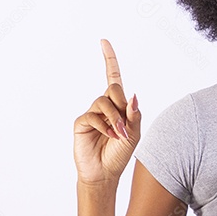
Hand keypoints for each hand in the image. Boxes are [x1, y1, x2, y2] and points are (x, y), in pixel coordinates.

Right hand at [73, 39, 141, 185]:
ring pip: (103, 101)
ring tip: (119, 135)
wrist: (105, 173)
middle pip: (113, 87)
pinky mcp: (81, 123)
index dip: (109, 59)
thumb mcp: (134, 134)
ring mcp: (91, 113)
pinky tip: (109, 136)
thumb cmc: (120, 154)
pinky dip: (104, 126)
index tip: (103, 41)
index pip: (113, 77)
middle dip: (121, 104)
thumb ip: (134, 115)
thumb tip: (134, 95)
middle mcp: (103, 106)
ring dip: (114, 118)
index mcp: (118, 105)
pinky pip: (92, 116)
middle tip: (125, 126)